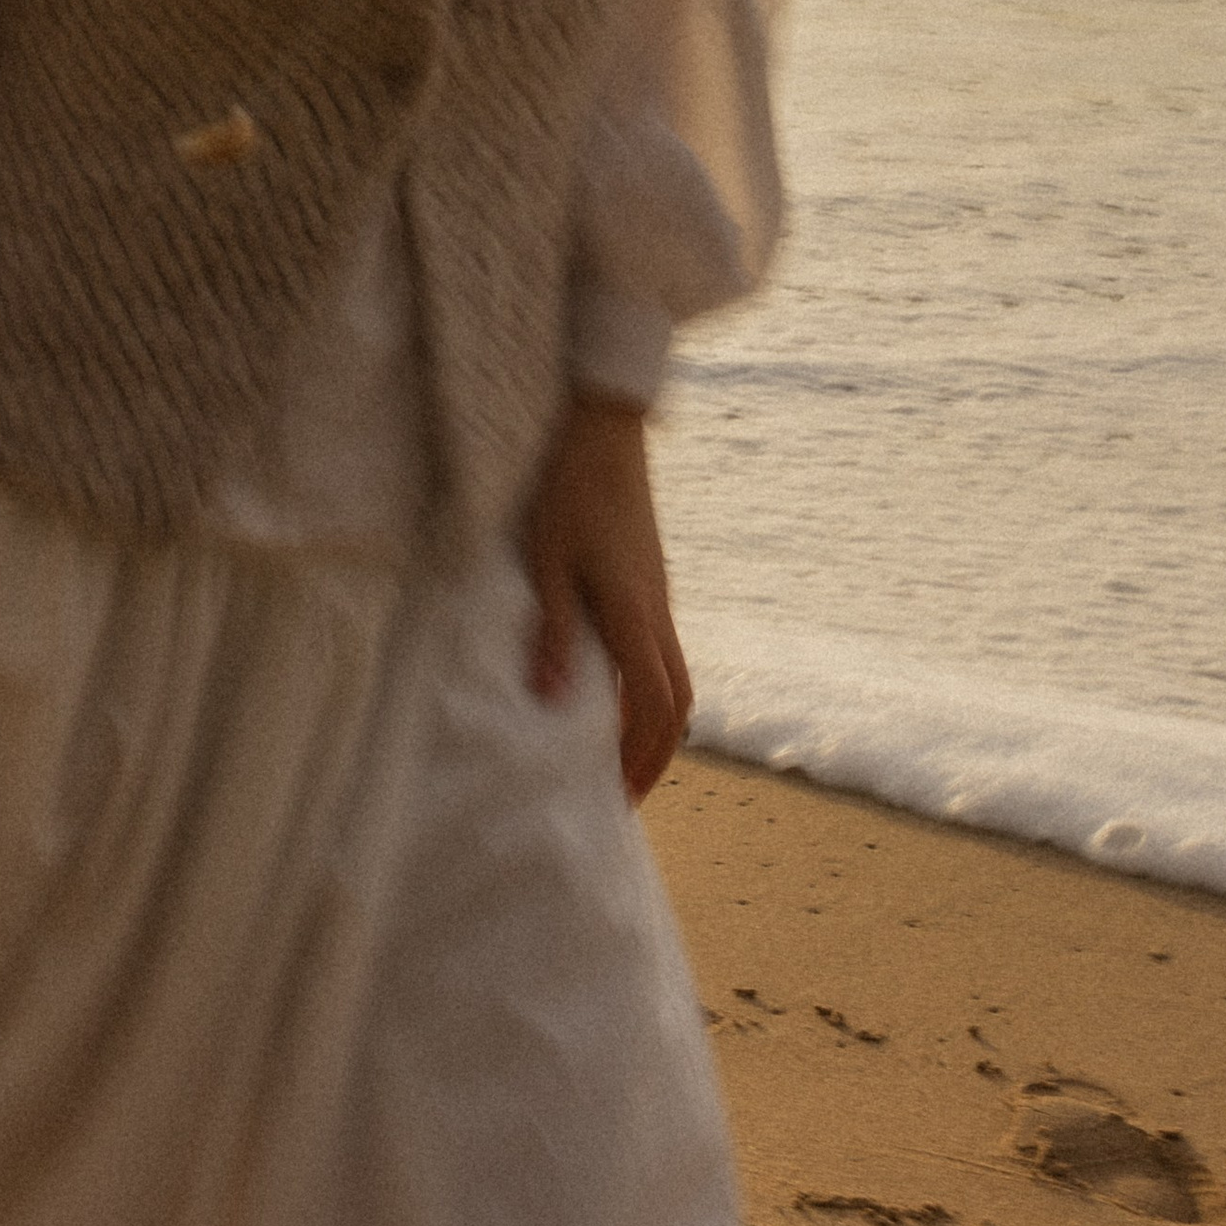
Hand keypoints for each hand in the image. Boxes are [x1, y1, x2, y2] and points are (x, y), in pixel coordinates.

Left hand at [521, 394, 693, 800]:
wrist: (603, 432)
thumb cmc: (567, 492)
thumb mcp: (547, 562)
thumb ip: (553, 632)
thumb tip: (553, 701)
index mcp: (634, 612)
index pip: (654, 705)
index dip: (639, 755)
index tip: (616, 793)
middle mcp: (658, 612)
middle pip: (679, 702)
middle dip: (656, 753)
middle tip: (624, 791)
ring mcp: (661, 597)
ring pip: (679, 679)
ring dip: (659, 725)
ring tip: (625, 756)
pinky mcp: (653, 584)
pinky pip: (666, 653)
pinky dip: (654, 691)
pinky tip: (624, 697)